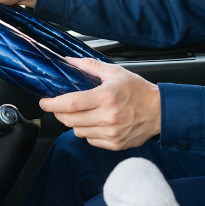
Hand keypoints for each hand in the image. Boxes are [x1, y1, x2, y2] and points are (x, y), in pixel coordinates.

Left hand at [40, 58, 160, 150]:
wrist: (159, 111)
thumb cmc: (139, 91)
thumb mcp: (116, 72)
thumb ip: (90, 66)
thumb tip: (69, 61)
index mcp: (106, 97)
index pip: (71, 103)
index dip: (52, 104)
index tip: (44, 102)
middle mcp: (108, 117)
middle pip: (70, 120)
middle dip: (60, 113)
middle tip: (61, 106)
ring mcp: (111, 133)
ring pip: (78, 132)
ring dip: (74, 123)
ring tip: (83, 113)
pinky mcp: (114, 144)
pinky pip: (90, 140)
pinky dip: (87, 132)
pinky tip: (95, 122)